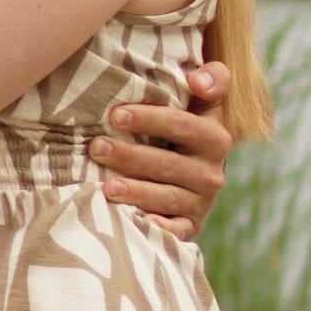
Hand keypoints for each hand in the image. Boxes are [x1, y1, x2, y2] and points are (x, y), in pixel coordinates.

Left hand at [92, 60, 231, 234]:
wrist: (197, 174)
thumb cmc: (186, 129)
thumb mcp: (203, 103)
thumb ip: (211, 81)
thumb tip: (198, 79)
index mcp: (215, 138)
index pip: (182, 125)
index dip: (150, 119)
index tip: (116, 114)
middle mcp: (211, 172)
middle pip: (167, 163)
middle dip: (130, 155)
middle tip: (96, 147)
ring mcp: (201, 202)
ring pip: (167, 197)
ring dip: (135, 191)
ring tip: (105, 187)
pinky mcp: (190, 226)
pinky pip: (174, 231)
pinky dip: (157, 228)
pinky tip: (134, 222)